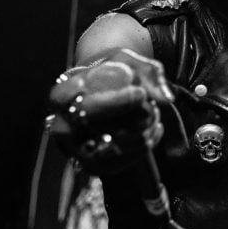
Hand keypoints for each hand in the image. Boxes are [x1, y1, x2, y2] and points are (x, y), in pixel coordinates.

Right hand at [49, 49, 173, 169]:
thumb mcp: (128, 62)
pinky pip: (118, 163)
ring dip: (139, 131)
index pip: (77, 101)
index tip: (140, 92)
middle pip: (90, 125)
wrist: (106, 93)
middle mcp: (61, 126)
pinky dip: (143, 147)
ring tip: (155, 112)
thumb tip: (167, 99)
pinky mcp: (91, 166)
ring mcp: (74, 149)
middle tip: (149, 103)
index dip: (111, 101)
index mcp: (60, 97)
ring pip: (108, 147)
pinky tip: (157, 128)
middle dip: (125, 113)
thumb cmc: (114, 74)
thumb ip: (148, 74)